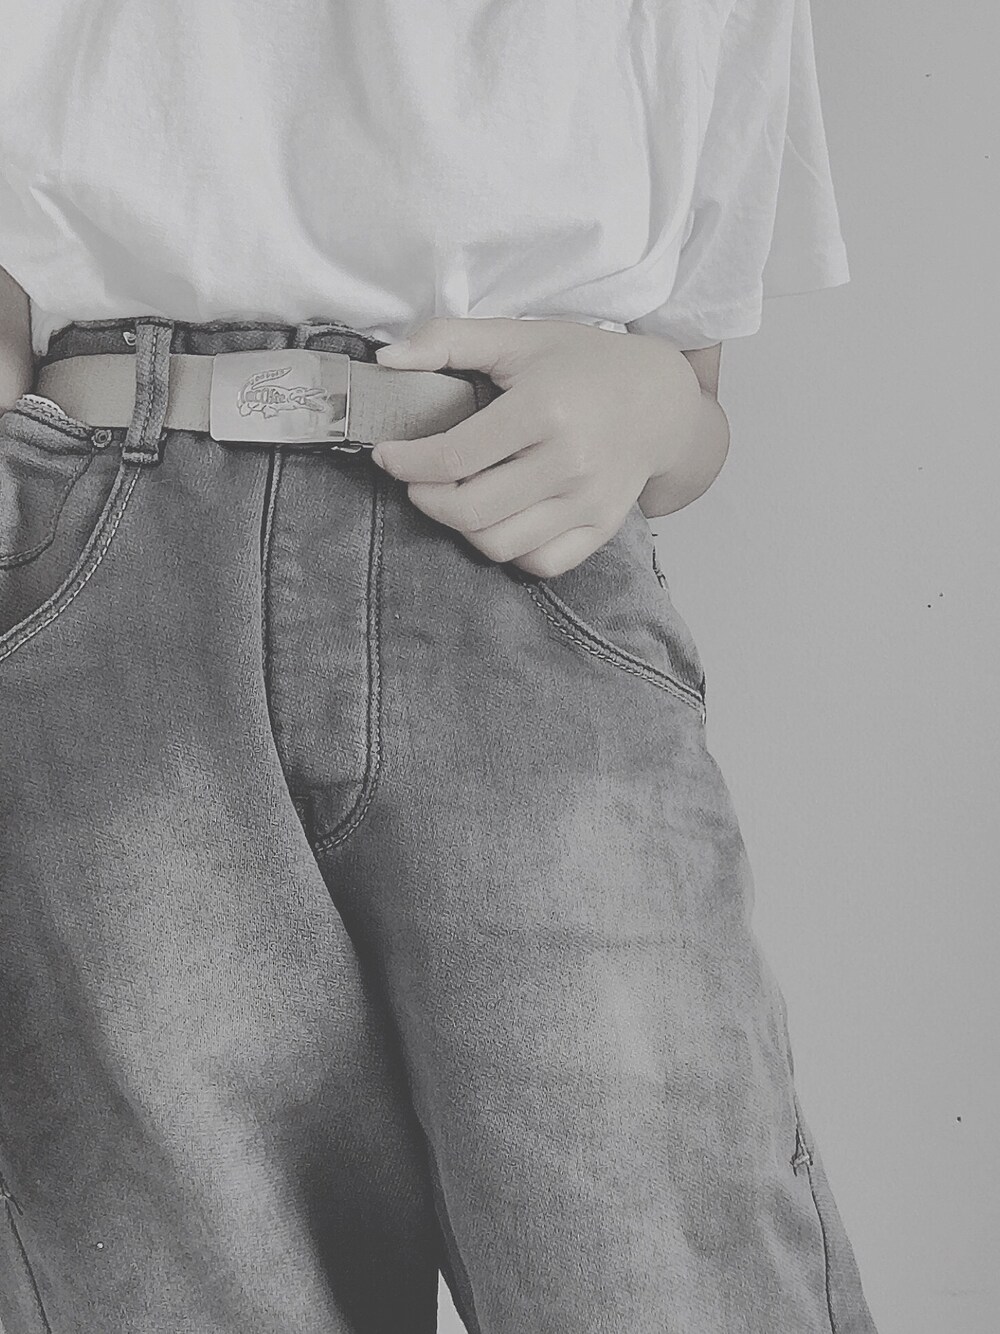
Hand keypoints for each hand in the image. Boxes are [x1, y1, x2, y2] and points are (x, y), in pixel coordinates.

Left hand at [370, 316, 703, 577]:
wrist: (661, 399)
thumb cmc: (586, 364)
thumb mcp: (519, 336)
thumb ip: (449, 340)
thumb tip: (387, 359)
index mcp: (544, 409)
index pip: (454, 456)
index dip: (407, 462)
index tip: (388, 455)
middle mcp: (569, 462)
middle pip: (471, 510)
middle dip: (426, 499)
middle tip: (416, 481)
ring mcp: (588, 502)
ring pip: (500, 545)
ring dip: (461, 528)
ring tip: (453, 498)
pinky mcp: (600, 528)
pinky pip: (541, 563)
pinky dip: (509, 551)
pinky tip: (497, 520)